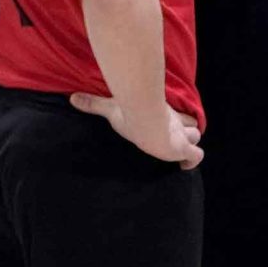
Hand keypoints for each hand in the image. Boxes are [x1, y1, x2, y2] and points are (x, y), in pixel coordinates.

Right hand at [71, 94, 202, 169]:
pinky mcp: (182, 149)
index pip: (177, 115)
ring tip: (180, 154)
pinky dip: (191, 162)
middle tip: (177, 139)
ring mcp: (179, 136)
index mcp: (161, 113)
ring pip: (195, 138)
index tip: (172, 124)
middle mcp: (173, 123)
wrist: (143, 119)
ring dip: (189, 145)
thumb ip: (93, 104)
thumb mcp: (110, 107)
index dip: (177, 120)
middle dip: (187, 132)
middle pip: (190, 126)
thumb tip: (71, 98)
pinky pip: (195, 157)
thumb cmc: (129, 112)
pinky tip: (183, 167)